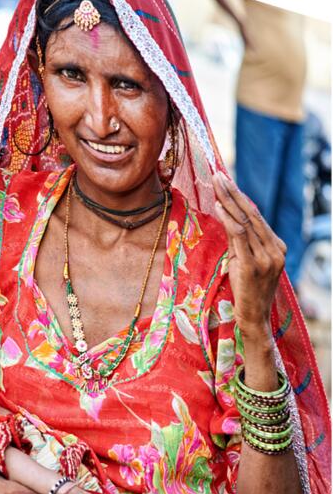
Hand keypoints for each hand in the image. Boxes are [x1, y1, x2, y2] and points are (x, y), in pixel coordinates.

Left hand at [213, 172, 285, 341]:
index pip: (256, 217)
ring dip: (229, 200)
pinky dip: (229, 219)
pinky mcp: (253, 266)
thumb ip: (240, 243)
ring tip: (216, 184)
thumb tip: (228, 220)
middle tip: (219, 174)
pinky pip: (239, 236)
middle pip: (252, 214)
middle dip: (234, 193)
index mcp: (277, 247)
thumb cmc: (248, 292)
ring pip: (245, 221)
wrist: (254, 319)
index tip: (227, 182)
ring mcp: (266, 258)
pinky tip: (219, 206)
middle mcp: (275, 249)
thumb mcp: (245, 263)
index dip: (241, 198)